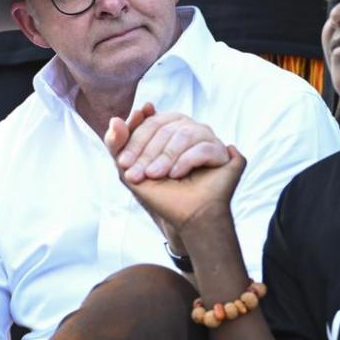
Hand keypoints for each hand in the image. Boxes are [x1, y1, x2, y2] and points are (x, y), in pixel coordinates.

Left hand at [106, 108, 245, 233]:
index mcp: (169, 127)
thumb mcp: (129, 169)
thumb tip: (114, 120)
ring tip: (155, 175)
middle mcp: (190, 128)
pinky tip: (177, 175)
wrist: (185, 219)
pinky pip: (203, 148)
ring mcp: (209, 139)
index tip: (123, 163)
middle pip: (166, 127)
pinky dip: (186, 161)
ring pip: (185, 133)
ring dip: (166, 156)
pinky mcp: (224, 154)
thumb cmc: (160, 194)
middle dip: (147, 152)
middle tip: (136, 175)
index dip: (134, 141)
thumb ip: (117, 144)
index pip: (151, 123)